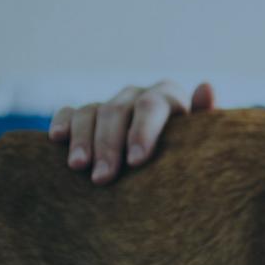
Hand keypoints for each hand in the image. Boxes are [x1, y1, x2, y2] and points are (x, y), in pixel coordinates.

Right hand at [48, 80, 214, 183]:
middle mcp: (137, 95)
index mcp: (167, 96)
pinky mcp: (88, 114)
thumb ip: (205, 116)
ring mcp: (111, 104)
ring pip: (90, 112)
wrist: (172, 159)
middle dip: (108, 145)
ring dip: (83, 140)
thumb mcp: (203, 138)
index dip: (142, 132)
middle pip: (116, 112)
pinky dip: (62, 123)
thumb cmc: (192, 151)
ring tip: (79, 168)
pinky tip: (56, 140)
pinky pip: (70, 112)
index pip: (150, 106)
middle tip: (103, 178)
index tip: (136, 162)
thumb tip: (207, 86)